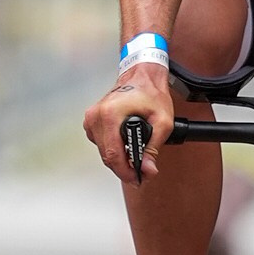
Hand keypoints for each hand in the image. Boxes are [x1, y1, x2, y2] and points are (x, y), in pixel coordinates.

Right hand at [85, 58, 173, 181]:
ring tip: (135, 161)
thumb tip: (147, 169)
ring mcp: (91, 118)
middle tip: (141, 174)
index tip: (138, 179)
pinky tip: (125, 147)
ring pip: (103, 152)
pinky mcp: (92, 121)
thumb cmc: (150, 93)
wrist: (141, 76)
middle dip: (125, 168)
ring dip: (119, 160)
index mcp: (110, 114)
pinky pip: (101, 143)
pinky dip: (113, 149)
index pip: (113, 154)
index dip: (126, 172)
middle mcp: (96, 116)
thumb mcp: (162, 122)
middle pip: (107, 156)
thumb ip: (154, 148)